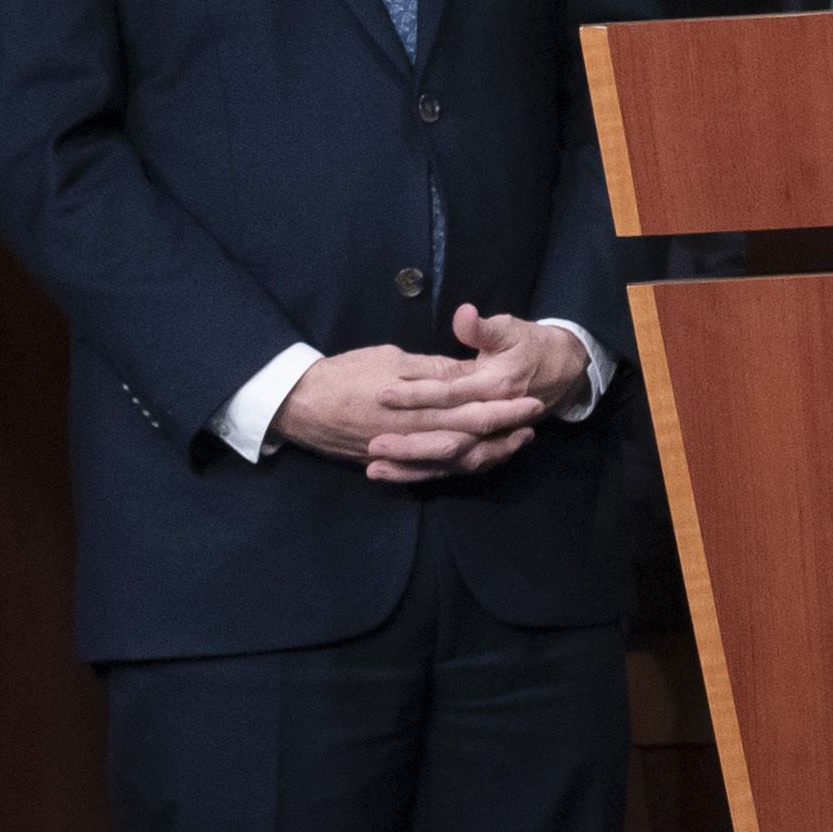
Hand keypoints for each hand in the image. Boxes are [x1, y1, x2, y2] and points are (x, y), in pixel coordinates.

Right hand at [273, 309, 577, 484]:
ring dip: (488, 454)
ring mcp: (404, 454)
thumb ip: (431, 370)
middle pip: (470, 440)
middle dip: (504, 434)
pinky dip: (456, 468)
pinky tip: (474, 459)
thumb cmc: (344, 373)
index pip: (471, 411)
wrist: (299, 404)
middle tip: (533, 426)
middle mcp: (414, 437)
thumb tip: (465, 373)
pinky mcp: (392, 463)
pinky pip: (431, 472)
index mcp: (416, 408)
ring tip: (514, 444)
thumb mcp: (391, 358)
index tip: (531, 402)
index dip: (504, 409)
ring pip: (455, 462)